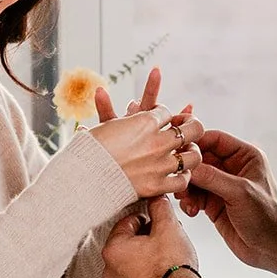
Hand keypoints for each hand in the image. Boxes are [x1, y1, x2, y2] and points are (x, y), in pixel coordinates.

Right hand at [92, 67, 204, 199]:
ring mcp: (160, 164)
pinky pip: (182, 181)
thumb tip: (100, 92)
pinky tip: (180, 175)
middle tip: (190, 127)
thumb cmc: (87, 150)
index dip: (165, 114)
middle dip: (193, 125)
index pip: (166, 111)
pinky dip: (183, 178)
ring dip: (193, 152)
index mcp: (144, 121)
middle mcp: (157, 141)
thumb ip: (109, 110)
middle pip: (192, 128)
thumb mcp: (102, 125)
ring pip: (193, 156)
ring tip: (190, 152)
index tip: (163, 118)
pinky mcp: (158, 185)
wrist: (83, 178)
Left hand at [102, 196, 198, 277]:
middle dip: (148, 235)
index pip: (129, 221)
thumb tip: (156, 199)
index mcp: (112, 248)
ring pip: (134, 256)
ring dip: (149, 251)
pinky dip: (148, 268)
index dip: (149, 219)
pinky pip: (137, 273)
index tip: (162, 224)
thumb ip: (159, 207)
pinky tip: (164, 269)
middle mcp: (109, 268)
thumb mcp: (168, 227)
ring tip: (168, 254)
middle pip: (130, 239)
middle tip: (167, 238)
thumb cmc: (171, 267)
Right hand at [181, 129, 276, 277]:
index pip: (215, 139)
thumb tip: (187, 165)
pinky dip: (189, 202)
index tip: (177, 152)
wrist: (270, 248)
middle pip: (201, 159)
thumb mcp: (239, 192)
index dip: (196, 143)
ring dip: (186, 188)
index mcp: (245, 156)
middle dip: (188, 170)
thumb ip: (212, 177)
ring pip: (194, 178)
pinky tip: (192, 212)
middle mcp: (232, 168)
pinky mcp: (214, 203)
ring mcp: (222, 186)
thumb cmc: (265, 216)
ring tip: (185, 200)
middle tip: (178, 181)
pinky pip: (193, 195)